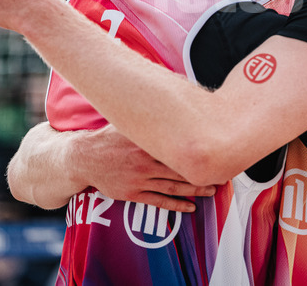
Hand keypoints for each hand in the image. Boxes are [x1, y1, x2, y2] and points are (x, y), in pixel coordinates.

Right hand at [81, 125, 215, 212]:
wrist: (84, 158)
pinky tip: (189, 207)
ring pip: (173, 186)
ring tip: (212, 190)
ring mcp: (139, 179)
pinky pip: (158, 201)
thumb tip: (170, 99)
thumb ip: (148, 116)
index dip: (197, 150)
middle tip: (223, 175)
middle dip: (202, 172)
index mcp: (147, 142)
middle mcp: (145, 162)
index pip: (178, 146)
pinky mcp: (133, 194)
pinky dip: (175, 205)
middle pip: (180, 168)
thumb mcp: (127, 122)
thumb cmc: (108, 137)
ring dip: (194, 190)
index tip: (215, 150)